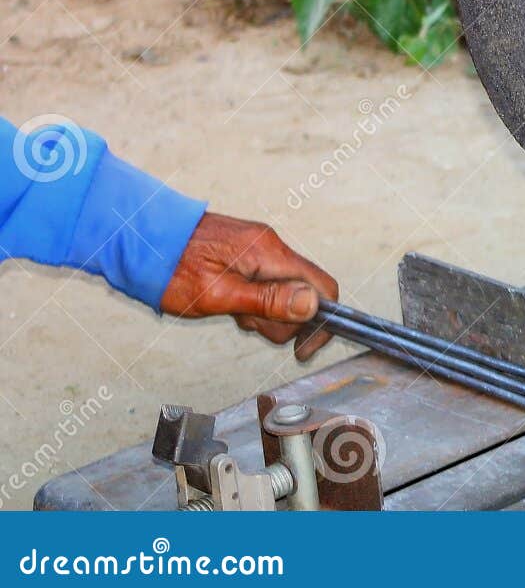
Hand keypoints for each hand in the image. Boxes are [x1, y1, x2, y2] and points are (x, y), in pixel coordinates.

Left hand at [160, 213, 338, 360]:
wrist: (138, 239)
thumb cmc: (170, 267)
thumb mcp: (218, 294)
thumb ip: (267, 300)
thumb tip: (312, 305)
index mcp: (269, 253)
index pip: (322, 286)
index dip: (321, 322)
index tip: (303, 348)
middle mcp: (270, 246)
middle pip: (303, 292)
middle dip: (281, 318)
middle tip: (245, 322)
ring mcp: (259, 248)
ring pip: (283, 289)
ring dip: (263, 310)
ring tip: (229, 310)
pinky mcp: (247, 253)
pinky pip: (266, 282)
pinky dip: (252, 299)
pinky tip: (226, 300)